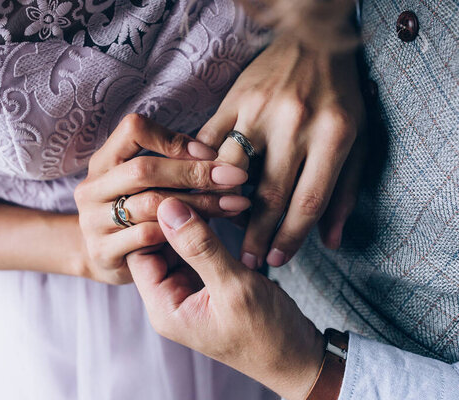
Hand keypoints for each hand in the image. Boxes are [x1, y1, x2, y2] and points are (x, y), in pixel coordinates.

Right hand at [74, 114, 250, 284]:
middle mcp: (93, 188)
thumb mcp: (145, 185)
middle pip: (144, 169)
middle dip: (194, 172)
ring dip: (199, 202)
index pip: (133, 129)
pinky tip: (208, 231)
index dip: (173, 139)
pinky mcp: (102, 251)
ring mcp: (93, 221)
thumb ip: (171, 167)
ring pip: (150, 204)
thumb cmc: (135, 214)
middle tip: (234, 177)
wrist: (101, 260)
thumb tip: (215, 155)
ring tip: (233, 204)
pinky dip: (181, 230)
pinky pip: (147, 236)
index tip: (209, 153)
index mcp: (104, 161)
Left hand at [127, 197, 324, 399]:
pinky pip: (194, 249)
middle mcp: (167, 298)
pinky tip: (217, 207)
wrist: (298, 358)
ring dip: (190, 219)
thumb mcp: (234, 287)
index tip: (174, 189)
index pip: (138, 250)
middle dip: (172, 215)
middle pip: (154, 244)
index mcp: (163, 306)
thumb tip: (168, 207)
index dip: (152, 219)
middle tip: (193, 183)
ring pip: (175, 243)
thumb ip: (200, 247)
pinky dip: (205, 229)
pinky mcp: (204, 282)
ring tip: (207, 190)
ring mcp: (186, 290)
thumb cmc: (268, 334)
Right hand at [197, 35, 365, 267]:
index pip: (307, 201)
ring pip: (229, 169)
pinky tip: (203, 187)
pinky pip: (210, 140)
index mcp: (333, 135)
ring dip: (224, 203)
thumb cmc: (341, 96)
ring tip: (224, 228)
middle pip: (267, 193)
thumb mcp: (360, 141)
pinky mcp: (233, 98)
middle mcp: (295, 123)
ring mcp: (259, 108)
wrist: (316, 39)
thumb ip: (344, 193)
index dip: (290, 238)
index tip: (277, 261)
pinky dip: (203, 167)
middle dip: (256, 235)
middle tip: (247, 261)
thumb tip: (330, 242)